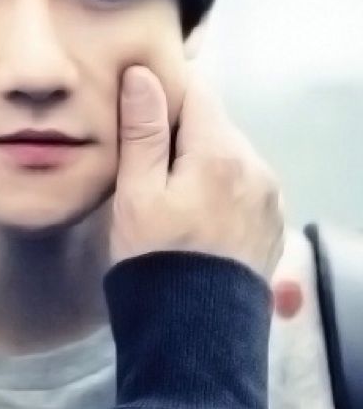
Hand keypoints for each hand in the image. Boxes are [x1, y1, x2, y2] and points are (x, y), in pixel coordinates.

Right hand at [110, 66, 283, 281]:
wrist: (194, 333)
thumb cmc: (155, 257)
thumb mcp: (137, 193)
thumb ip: (143, 131)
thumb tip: (143, 75)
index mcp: (221, 153)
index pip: (197, 92)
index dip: (165, 92)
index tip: (138, 109)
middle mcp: (256, 166)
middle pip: (214, 122)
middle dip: (180, 128)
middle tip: (144, 156)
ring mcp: (269, 195)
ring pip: (228, 151)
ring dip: (200, 155)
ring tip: (169, 187)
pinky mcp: (271, 220)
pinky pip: (242, 181)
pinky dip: (219, 181)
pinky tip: (196, 210)